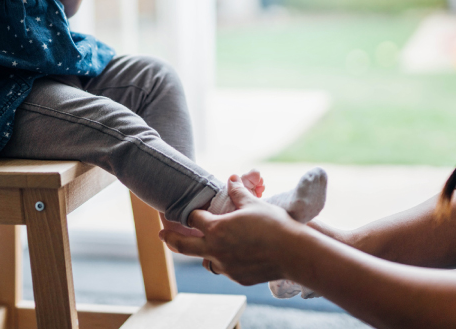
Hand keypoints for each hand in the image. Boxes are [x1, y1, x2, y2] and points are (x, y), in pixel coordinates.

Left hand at [160, 175, 299, 285]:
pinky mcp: (238, 277)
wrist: (293, 253)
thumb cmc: (273, 224)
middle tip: (162, 235)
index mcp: (216, 229)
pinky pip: (225, 269)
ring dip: (203, 253)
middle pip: (185, 246)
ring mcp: (226, 266)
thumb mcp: (253, 204)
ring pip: (206, 261)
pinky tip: (233, 255)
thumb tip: (231, 177)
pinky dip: (225, 262)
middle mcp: (216, 250)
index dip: (190, 214)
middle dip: (171, 239)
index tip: (188, 211)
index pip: (193, 220)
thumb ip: (238, 192)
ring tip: (204, 247)